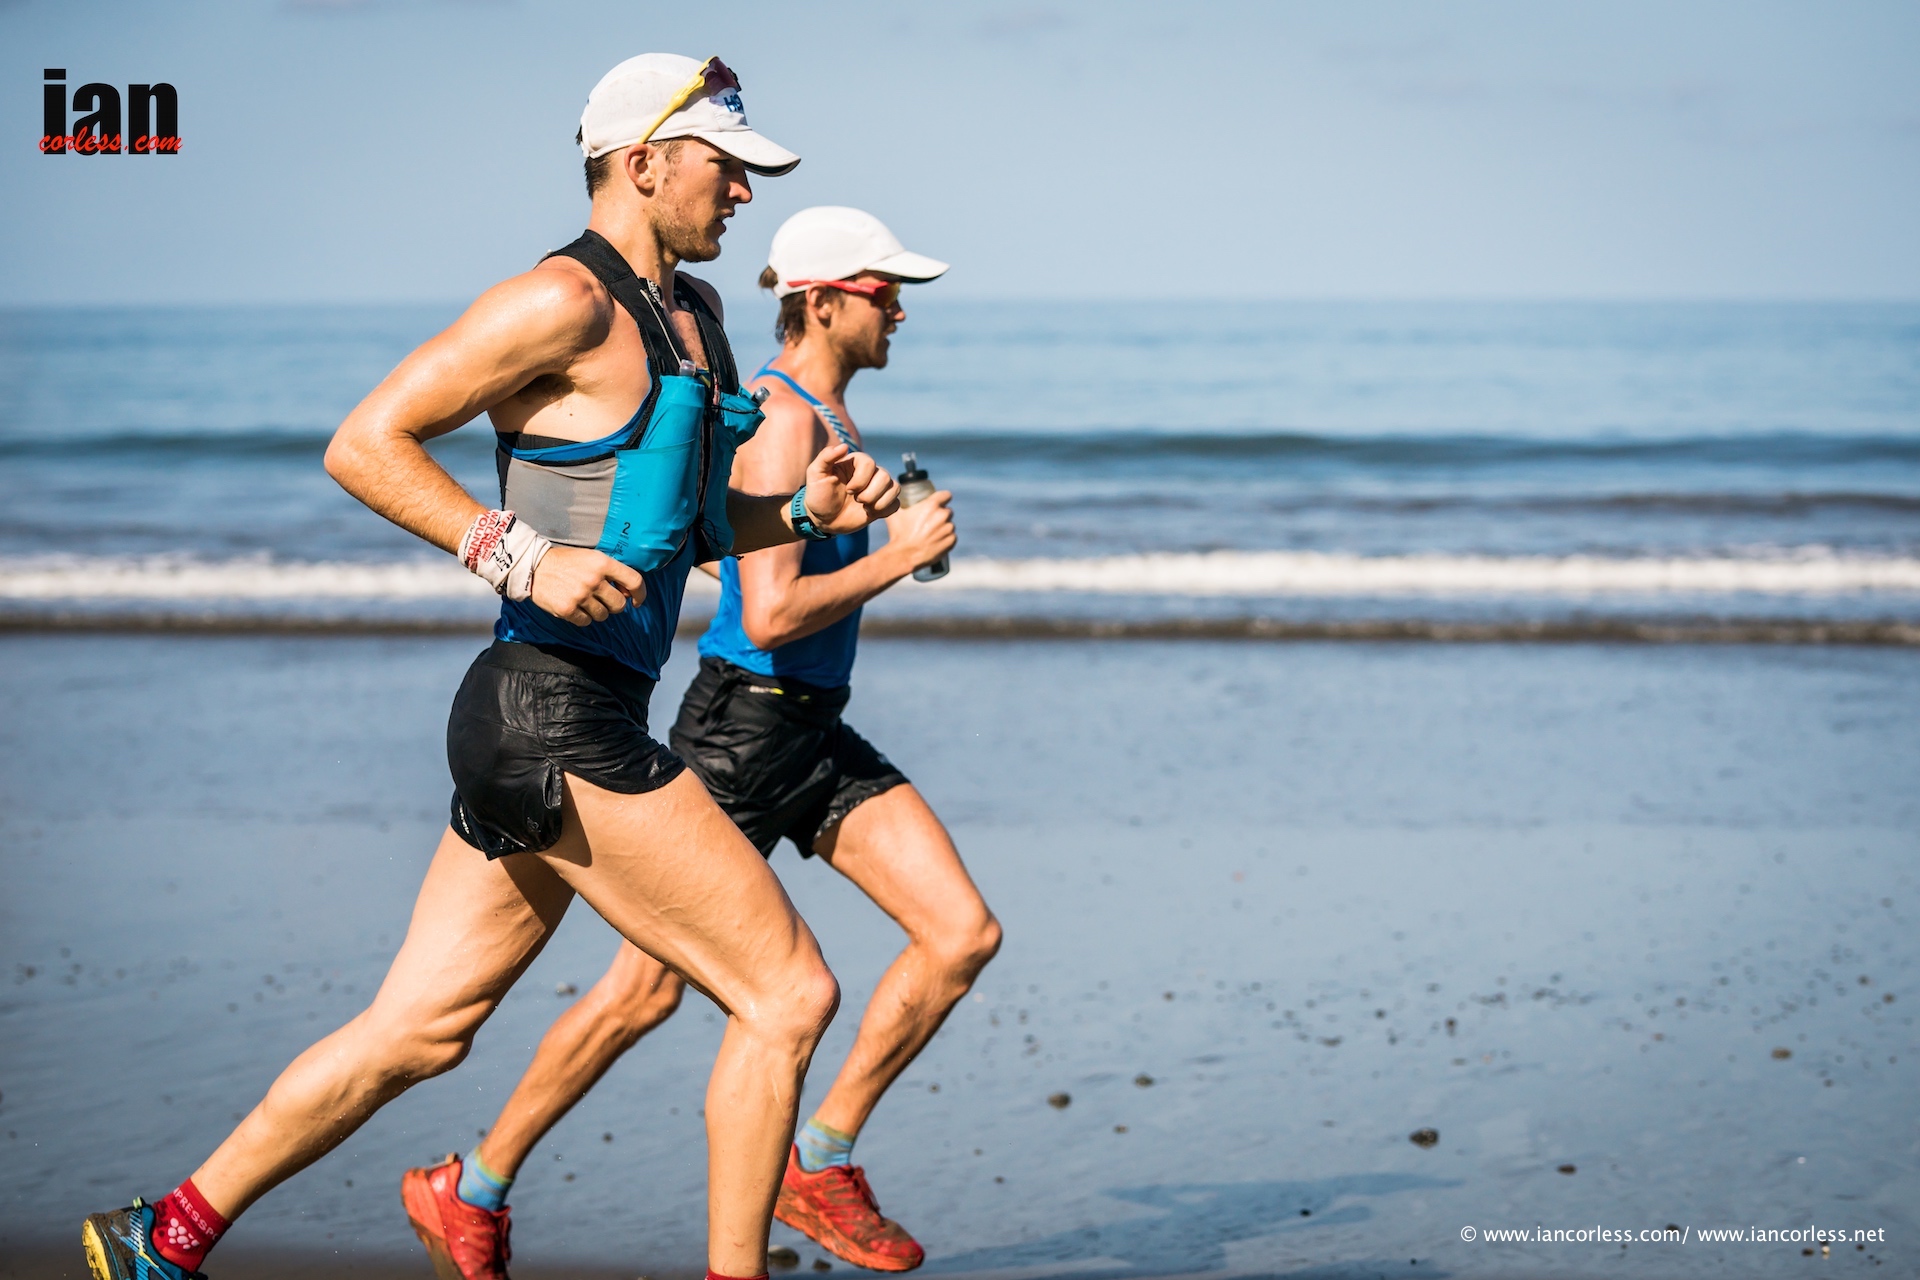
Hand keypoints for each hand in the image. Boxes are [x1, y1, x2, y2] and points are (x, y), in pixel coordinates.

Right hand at [529, 544, 645, 625]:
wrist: (533, 566)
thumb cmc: (566, 562)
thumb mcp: (591, 557)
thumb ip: (610, 572)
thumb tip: (629, 593)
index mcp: (602, 563)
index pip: (634, 581)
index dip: (640, 594)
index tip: (636, 601)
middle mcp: (594, 579)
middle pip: (619, 605)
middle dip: (615, 606)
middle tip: (604, 600)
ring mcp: (580, 595)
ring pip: (603, 616)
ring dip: (597, 612)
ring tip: (585, 601)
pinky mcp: (567, 609)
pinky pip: (586, 622)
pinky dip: (582, 618)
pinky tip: (574, 607)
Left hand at [802, 442, 899, 535]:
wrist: (823, 519)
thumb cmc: (818, 495)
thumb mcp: (815, 474)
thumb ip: (826, 457)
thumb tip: (845, 446)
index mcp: (855, 463)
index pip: (870, 463)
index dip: (861, 479)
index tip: (848, 490)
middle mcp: (870, 473)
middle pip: (885, 476)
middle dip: (870, 493)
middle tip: (856, 500)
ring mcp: (877, 488)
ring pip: (895, 488)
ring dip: (879, 502)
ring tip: (865, 507)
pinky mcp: (882, 503)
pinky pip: (896, 503)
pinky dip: (885, 509)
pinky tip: (871, 512)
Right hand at [884, 490, 955, 572]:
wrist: (904, 555)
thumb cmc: (898, 534)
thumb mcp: (895, 514)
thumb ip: (896, 502)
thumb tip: (892, 496)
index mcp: (932, 505)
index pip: (946, 495)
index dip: (943, 498)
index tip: (940, 502)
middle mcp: (943, 515)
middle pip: (947, 511)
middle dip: (941, 515)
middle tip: (930, 522)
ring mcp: (948, 529)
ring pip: (950, 525)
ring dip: (944, 528)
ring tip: (932, 534)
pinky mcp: (951, 541)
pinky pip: (952, 537)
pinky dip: (946, 539)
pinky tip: (937, 542)